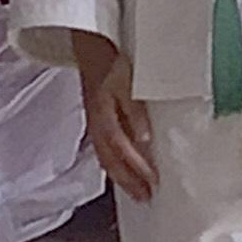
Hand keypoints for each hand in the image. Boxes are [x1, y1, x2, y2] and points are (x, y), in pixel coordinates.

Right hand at [72, 31, 156, 201]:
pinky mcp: (96, 120)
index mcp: (103, 114)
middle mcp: (97, 123)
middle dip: (128, 181)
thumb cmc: (111, 60)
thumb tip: (143, 137)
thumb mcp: (126, 80)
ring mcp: (94, 123)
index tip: (153, 182)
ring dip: (121, 177)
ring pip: (105, 158)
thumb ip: (134, 108)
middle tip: (145, 198)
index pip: (121, 147)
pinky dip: (114, 165)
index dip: (136, 166)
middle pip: (110, 160)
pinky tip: (123, 171)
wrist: (89, 44)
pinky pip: (103, 150)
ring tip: (137, 193)